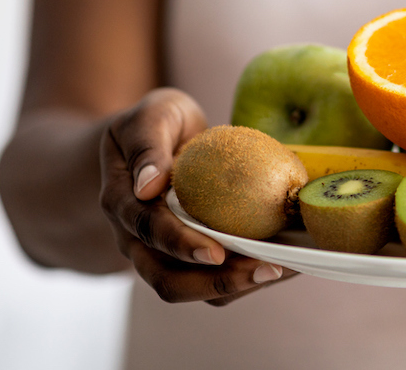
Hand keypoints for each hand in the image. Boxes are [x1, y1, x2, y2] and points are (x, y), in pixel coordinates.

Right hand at [99, 88, 297, 305]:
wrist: (157, 140)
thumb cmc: (158, 123)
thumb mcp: (151, 117)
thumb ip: (147, 145)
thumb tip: (148, 186)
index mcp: (122, 202)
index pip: (148, 231)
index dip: (180, 245)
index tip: (216, 252)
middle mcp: (137, 239)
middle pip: (167, 279)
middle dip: (216, 282)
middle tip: (265, 269)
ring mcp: (163, 253)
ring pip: (194, 287)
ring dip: (237, 285)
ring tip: (281, 269)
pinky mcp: (191, 256)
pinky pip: (216, 276)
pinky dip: (247, 274)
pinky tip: (283, 261)